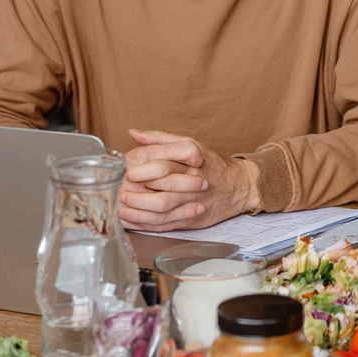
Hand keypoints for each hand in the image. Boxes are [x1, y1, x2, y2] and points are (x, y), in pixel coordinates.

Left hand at [118, 129, 259, 230]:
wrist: (237, 187)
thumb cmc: (211, 164)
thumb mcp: (190, 143)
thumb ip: (160, 138)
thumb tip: (133, 133)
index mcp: (191, 157)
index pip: (161, 162)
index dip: (140, 168)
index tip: (126, 171)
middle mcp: (193, 178)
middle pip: (161, 183)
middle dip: (136, 187)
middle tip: (120, 190)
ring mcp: (193, 200)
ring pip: (162, 206)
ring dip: (138, 208)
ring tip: (122, 207)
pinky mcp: (192, 218)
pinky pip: (166, 223)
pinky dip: (146, 223)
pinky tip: (132, 221)